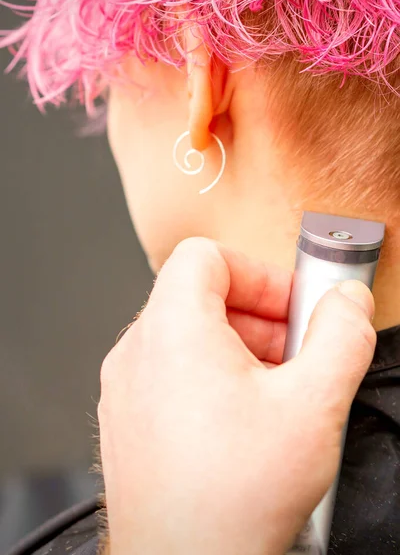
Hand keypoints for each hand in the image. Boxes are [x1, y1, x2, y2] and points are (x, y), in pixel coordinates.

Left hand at [98, 238, 375, 554]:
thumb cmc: (230, 499)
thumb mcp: (313, 404)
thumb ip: (341, 337)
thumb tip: (348, 302)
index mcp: (172, 329)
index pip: (205, 255)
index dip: (257, 273)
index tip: (291, 308)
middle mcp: (137, 352)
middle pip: (199, 297)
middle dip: (258, 317)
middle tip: (294, 354)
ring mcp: (126, 388)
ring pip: (187, 338)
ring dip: (238, 351)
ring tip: (274, 394)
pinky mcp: (128, 420)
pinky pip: (171, 374)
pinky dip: (210, 380)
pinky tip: (243, 422)